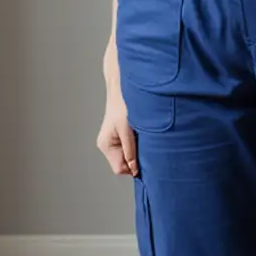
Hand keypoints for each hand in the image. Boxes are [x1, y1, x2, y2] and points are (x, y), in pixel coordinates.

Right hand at [97, 42, 137, 176]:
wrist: (123, 85)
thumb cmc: (124, 103)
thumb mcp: (129, 129)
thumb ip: (131, 151)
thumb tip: (135, 170)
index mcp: (107, 145)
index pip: (121, 169)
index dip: (135, 167)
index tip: (148, 158)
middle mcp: (108, 145)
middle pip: (125, 163)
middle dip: (138, 158)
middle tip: (148, 144)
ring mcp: (114, 140)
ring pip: (129, 155)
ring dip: (139, 149)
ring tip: (144, 134)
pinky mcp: (121, 135)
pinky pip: (131, 147)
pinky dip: (139, 143)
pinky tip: (143, 132)